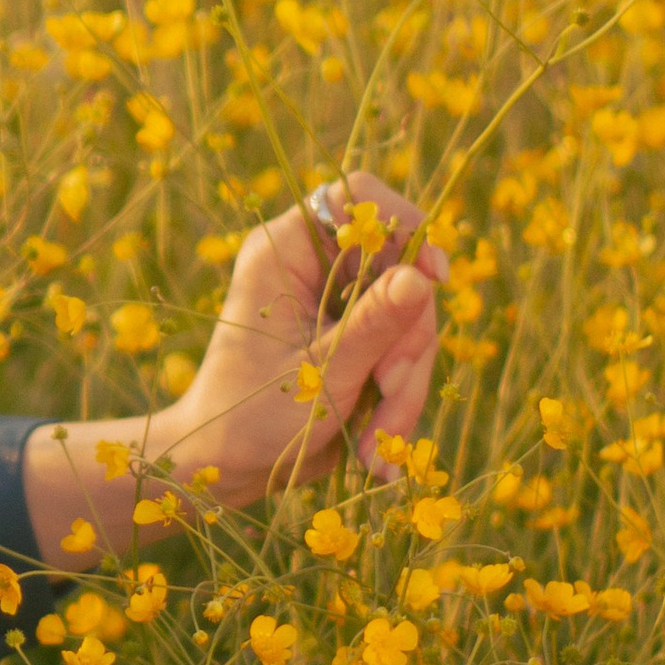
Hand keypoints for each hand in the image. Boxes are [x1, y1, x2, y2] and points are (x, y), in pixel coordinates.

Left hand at [164, 170, 445, 505]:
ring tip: (374, 445)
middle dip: (405, 345)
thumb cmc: (252, 414)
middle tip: (389, 395)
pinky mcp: (355, 340)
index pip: (355, 199)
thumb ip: (373, 325)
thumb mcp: (321, 371)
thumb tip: (421, 277)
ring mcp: (338, 304)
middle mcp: (313, 268)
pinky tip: (374, 448)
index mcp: (285, 251)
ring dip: (404, 385)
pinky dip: (396, 399)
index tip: (436, 277)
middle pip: (400, 273)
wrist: (228, 464)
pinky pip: (401, 351)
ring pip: (409, 320)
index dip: (404, 225)